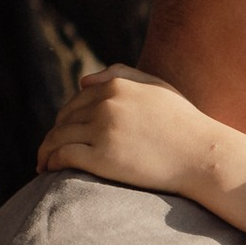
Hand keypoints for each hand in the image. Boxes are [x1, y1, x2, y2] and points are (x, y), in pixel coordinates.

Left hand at [38, 67, 245, 230]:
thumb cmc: (184, 124)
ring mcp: (102, 130)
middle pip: (64, 118)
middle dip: (54, 134)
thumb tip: (83, 80)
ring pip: (58, 137)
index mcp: (117, 86)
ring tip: (43, 163)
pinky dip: (50, 161)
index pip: (77, 100)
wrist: (202, 155)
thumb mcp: (157, 87)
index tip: (62, 132)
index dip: (66, 118)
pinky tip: (48, 170)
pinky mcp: (101, 157)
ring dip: (46, 150)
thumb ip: (122, 75)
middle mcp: (106, 104)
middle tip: (49, 150)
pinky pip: (63, 155)